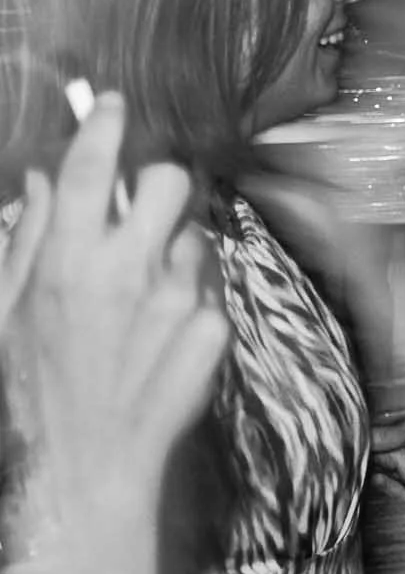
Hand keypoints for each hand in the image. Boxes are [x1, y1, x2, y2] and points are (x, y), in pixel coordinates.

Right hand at [1, 92, 230, 508]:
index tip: (112, 104)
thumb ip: (29, 237)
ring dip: (173, 249)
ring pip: (194, 235)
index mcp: (67, 260)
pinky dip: (189, 298)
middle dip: (159, 185)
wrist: (82, 469)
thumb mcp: (5, 309)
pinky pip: (208, 289)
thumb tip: (47, 178)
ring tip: (138, 297)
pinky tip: (158, 334)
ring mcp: (177, 298)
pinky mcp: (213, 328)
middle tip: (140, 212)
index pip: (97, 164)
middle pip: (172, 180)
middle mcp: (128, 269)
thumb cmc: (30, 391)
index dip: (106, 122)